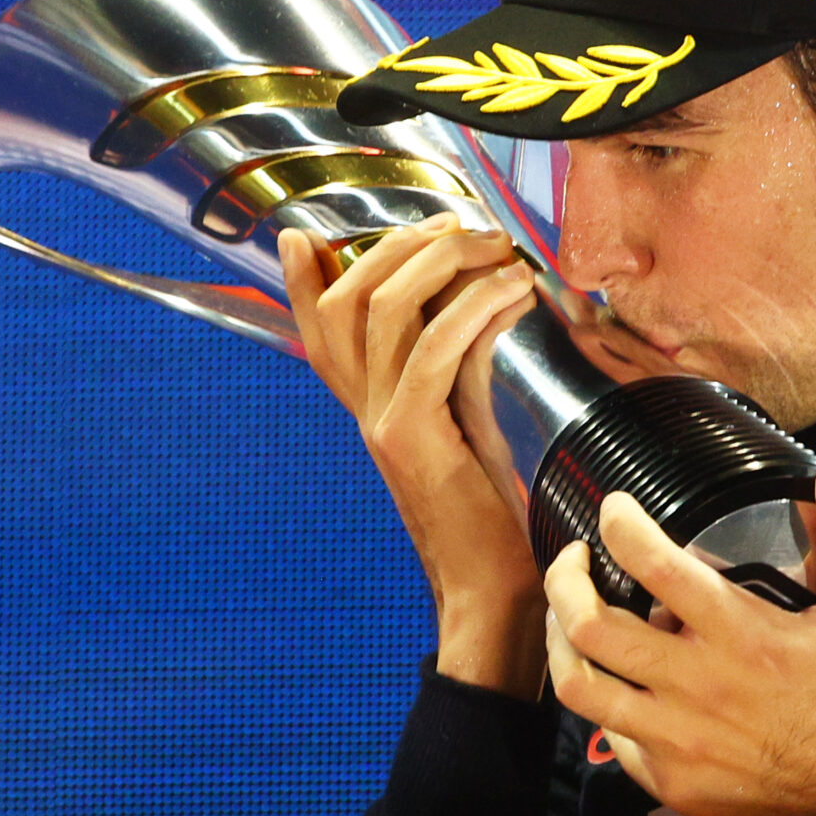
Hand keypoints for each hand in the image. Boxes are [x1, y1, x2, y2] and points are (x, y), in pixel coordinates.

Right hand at [279, 220, 545, 695]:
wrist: (491, 591)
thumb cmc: (494, 514)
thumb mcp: (471, 424)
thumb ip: (461, 367)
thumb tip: (480, 304)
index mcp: (372, 409)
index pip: (319, 330)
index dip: (301, 278)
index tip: (306, 231)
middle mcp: (365, 411)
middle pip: (347, 299)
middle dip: (401, 244)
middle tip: (460, 223)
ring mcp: (382, 423)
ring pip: (384, 308)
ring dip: (443, 261)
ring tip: (496, 247)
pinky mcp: (414, 438)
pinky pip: (436, 348)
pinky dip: (476, 306)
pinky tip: (514, 290)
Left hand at [542, 444, 815, 815]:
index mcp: (745, 636)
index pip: (655, 566)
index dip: (620, 525)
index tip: (614, 509)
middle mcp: (699, 688)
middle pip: (589, 627)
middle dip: (563, 580)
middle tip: (573, 559)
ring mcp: (679, 741)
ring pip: (581, 687)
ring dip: (561, 643)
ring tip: (567, 619)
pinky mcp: (674, 782)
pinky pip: (612, 739)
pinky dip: (607, 705)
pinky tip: (621, 685)